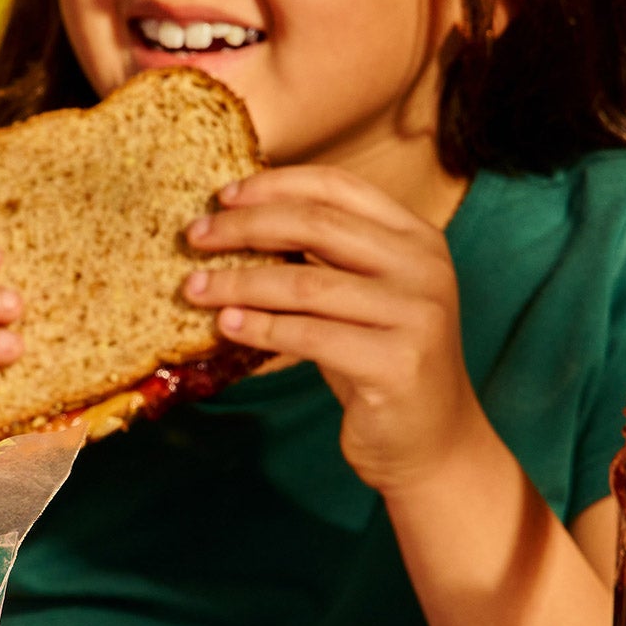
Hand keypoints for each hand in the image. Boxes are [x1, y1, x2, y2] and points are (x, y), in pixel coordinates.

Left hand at [182, 165, 483, 495]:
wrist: (431, 440)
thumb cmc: (379, 361)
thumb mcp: (359, 296)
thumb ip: (323, 257)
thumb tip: (235, 222)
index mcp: (417, 237)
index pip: (337, 186)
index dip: (274, 185)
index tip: (222, 196)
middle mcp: (424, 266)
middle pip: (316, 224)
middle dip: (244, 227)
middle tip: (194, 237)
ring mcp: (417, 313)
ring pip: (305, 282)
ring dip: (239, 283)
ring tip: (194, 288)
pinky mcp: (397, 363)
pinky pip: (309, 335)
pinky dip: (259, 327)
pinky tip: (226, 325)